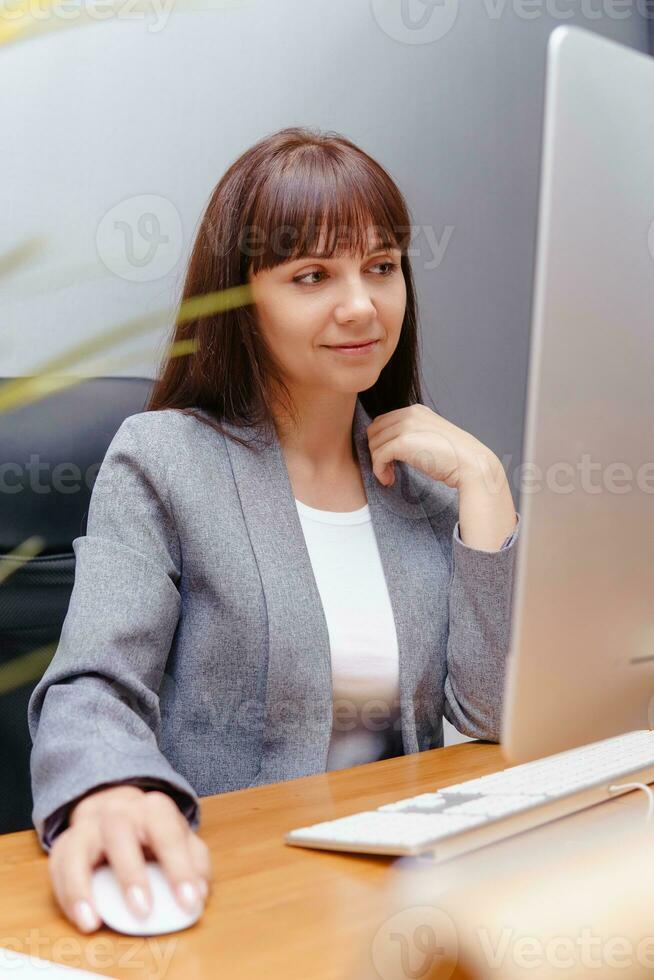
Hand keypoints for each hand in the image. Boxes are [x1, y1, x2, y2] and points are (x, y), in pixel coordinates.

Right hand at [48, 784, 212, 933]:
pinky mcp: (65, 843)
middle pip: (120, 833)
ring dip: (83, 886)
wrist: (115, 805)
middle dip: (131, 874)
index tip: (189, 901)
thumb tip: (200, 894)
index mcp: (153, 809)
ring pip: (78, 847)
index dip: (180, 868)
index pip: (168, 833)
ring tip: (93, 921)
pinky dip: (67, 894)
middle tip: (143, 910)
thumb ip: (195, 863)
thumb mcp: (180, 839)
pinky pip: (58, 866)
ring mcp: (88, 826)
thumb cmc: (153, 831)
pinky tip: (83, 918)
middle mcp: (118, 811)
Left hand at [366, 403, 498, 490]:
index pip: (382, 422)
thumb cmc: (454, 457)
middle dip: (376, 452)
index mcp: (416, 411)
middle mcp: (410, 414)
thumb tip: (391, 447)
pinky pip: (378, 457)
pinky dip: (379, 471)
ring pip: (374, 444)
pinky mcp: (403, 442)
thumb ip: (412, 436)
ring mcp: (406, 426)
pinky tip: (389, 480)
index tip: (388, 460)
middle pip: (374, 431)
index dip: (380, 442)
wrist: (471, 464)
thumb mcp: (430, 437)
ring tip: (389, 476)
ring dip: (377, 463)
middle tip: (387, 470)